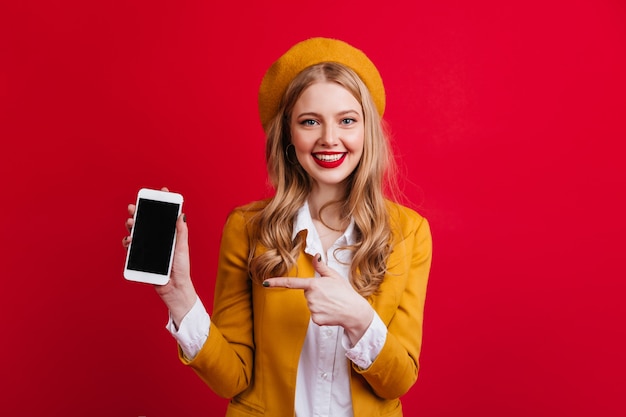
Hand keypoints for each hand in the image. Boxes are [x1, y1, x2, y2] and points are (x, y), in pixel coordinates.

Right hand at [122, 187, 197, 325]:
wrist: (174, 288)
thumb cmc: (181, 269)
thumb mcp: (182, 248)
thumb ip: (181, 232)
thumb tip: (181, 214)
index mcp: (170, 235)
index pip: (165, 216)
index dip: (162, 203)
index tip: (161, 192)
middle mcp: (158, 239)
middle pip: (147, 222)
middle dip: (140, 212)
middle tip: (134, 207)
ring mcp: (149, 247)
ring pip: (138, 232)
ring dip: (132, 225)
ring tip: (131, 222)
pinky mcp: (142, 258)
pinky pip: (132, 247)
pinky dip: (128, 241)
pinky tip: (129, 239)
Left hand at [263, 254, 373, 344]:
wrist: (355, 312)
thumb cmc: (345, 292)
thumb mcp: (334, 276)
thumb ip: (321, 267)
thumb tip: (315, 256)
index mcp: (314, 285)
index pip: (292, 283)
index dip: (276, 282)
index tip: (265, 282)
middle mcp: (311, 297)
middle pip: (306, 295)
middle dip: (316, 294)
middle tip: (330, 295)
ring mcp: (313, 309)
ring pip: (311, 305)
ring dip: (319, 305)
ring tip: (332, 304)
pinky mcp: (316, 320)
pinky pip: (314, 316)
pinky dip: (322, 314)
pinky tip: (331, 312)